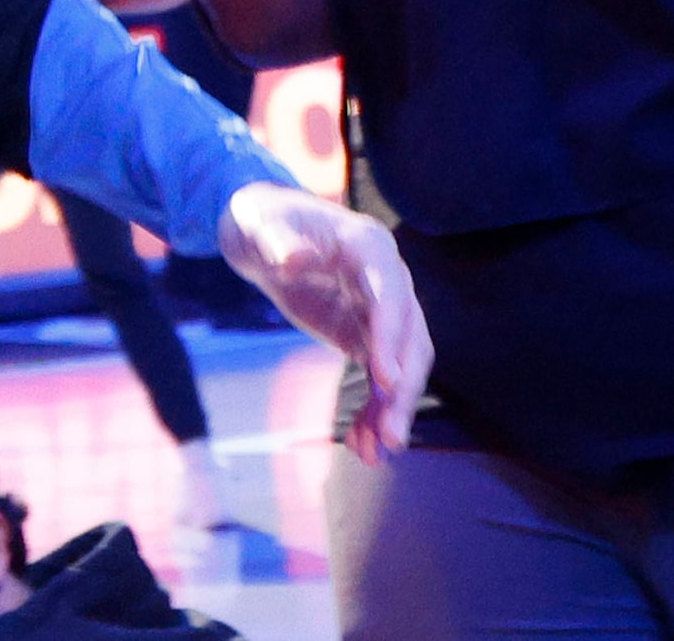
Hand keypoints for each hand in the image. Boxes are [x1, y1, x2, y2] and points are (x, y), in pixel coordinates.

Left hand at [219, 183, 433, 464]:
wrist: (263, 232)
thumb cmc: (264, 220)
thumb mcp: (263, 224)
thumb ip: (279, 241)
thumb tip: (293, 261)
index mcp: (371, 248)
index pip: (390, 298)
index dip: (390, 338)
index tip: (385, 381)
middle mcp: (388, 281)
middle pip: (410, 341)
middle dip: (401, 391)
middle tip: (390, 436)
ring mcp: (381, 311)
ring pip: (402, 366)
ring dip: (392, 410)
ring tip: (375, 452)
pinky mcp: (366, 334)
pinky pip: (379, 376)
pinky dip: (373, 409)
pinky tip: (363, 443)